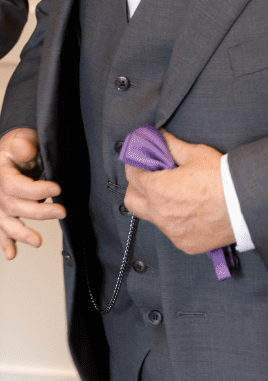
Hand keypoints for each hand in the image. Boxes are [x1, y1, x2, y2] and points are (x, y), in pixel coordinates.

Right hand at [0, 128, 64, 259]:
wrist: (13, 149)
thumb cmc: (21, 143)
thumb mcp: (23, 137)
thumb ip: (23, 144)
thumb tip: (25, 151)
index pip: (12, 185)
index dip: (35, 190)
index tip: (57, 189)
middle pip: (11, 206)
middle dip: (38, 212)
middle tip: (61, 211)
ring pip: (4, 221)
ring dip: (20, 233)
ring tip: (38, 242)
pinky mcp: (0, 211)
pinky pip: (0, 228)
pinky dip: (5, 241)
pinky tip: (12, 254)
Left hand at [124, 131, 233, 253]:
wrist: (247, 205)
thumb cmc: (223, 179)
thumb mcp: (195, 154)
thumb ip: (171, 145)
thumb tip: (158, 136)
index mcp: (157, 189)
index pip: (132, 175)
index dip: (136, 165)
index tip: (141, 161)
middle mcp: (159, 213)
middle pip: (132, 199)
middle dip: (137, 187)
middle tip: (149, 178)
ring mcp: (171, 231)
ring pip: (151, 217)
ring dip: (155, 205)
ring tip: (171, 195)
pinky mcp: (184, 243)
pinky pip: (170, 231)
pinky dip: (173, 221)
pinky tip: (186, 211)